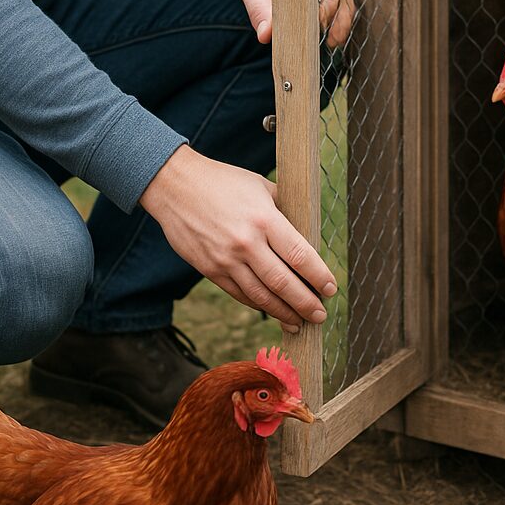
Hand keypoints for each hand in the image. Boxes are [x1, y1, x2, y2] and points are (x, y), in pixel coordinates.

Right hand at [140, 145, 336, 332]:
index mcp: (264, 219)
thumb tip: (309, 235)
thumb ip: (285, 211)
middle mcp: (246, 243)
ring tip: (300, 323)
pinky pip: (239, 294)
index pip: (299, 255)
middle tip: (320, 315)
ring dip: (283, 313)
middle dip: (306, 303)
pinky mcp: (209, 269)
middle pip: (283, 283)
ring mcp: (225, 259)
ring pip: (261, 296)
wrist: (173, 184)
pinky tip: (273, 311)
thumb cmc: (224, 181)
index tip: (331, 289)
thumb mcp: (261, 187)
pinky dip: (259, 305)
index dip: (318, 277)